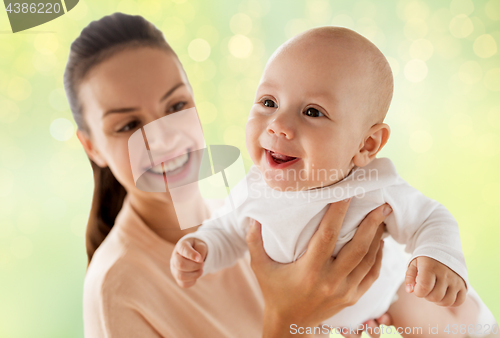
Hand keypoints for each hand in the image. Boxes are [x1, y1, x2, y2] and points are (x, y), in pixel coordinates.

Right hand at [170, 237, 207, 287]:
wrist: (193, 253)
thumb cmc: (196, 248)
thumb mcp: (200, 244)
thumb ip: (201, 249)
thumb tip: (199, 260)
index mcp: (180, 246)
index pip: (183, 249)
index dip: (191, 255)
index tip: (200, 259)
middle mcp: (175, 258)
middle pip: (180, 265)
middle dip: (195, 266)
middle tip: (202, 264)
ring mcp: (174, 269)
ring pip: (181, 276)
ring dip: (194, 275)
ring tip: (201, 270)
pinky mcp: (177, 278)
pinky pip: (184, 284)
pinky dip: (192, 281)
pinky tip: (196, 275)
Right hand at [246, 199, 392, 336]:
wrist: (290, 324)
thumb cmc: (274, 292)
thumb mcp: (260, 268)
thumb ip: (254, 242)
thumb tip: (253, 218)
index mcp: (309, 271)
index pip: (327, 236)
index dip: (338, 213)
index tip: (347, 194)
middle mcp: (330, 281)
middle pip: (357, 247)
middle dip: (371, 224)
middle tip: (380, 204)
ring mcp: (345, 291)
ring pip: (368, 260)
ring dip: (377, 237)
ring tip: (382, 218)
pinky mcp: (353, 297)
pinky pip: (371, 274)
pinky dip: (377, 256)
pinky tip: (379, 242)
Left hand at [405, 256, 466, 306]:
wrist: (443, 250)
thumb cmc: (426, 260)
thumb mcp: (414, 264)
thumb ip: (409, 277)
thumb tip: (410, 290)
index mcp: (430, 267)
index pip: (424, 287)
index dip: (418, 292)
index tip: (417, 287)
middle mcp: (445, 273)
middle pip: (435, 297)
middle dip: (427, 296)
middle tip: (426, 289)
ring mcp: (455, 280)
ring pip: (447, 301)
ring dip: (438, 301)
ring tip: (434, 292)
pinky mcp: (463, 284)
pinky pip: (459, 301)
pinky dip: (450, 303)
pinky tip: (444, 295)